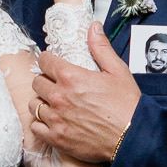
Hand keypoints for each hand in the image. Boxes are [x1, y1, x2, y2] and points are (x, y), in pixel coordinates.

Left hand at [31, 18, 141, 165]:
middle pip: (36, 83)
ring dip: (42, 102)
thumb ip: (101, 48)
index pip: (44, 61)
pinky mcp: (56, 138)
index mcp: (71, 77)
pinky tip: (52, 122)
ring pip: (34, 105)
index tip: (52, 65)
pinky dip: (41, 124)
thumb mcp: (117, 70)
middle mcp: (59, 96)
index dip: (48, 61)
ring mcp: (56, 119)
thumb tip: (93, 27)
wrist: (132, 137)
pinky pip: (36, 127)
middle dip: (45, 81)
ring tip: (54, 105)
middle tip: (56, 85)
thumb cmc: (127, 105)